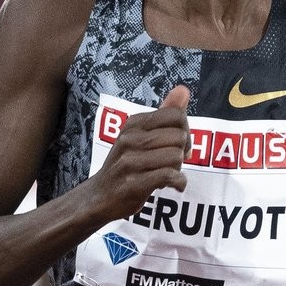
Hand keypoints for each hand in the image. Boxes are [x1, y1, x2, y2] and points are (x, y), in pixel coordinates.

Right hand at [87, 85, 190, 222]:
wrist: (100, 196)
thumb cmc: (127, 164)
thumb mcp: (142, 135)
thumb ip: (165, 113)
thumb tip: (183, 90)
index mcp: (134, 124)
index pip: (175, 116)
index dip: (185, 130)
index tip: (178, 144)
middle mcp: (130, 139)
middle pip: (179, 137)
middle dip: (183, 151)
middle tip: (173, 161)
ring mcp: (130, 161)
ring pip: (176, 156)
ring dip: (178, 168)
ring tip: (167, 173)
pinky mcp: (133, 184)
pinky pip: (169, 176)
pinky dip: (178, 182)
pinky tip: (174, 185)